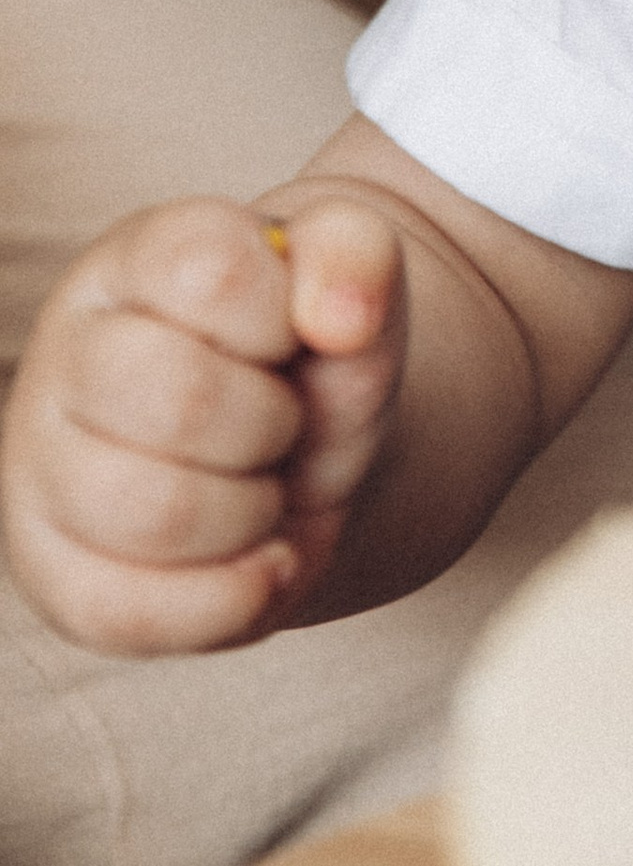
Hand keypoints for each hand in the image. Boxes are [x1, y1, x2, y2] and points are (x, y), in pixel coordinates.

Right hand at [0, 189, 407, 654]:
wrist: (298, 459)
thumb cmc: (310, 357)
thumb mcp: (355, 286)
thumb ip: (356, 256)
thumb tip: (341, 318)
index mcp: (137, 260)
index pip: (210, 270)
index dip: (282, 317)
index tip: (290, 332)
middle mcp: (68, 353)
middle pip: (180, 401)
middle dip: (273, 424)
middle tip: (281, 421)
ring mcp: (42, 465)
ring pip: (153, 512)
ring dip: (252, 513)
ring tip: (262, 488)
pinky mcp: (51, 569)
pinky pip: (125, 609)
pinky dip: (227, 600)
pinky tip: (259, 562)